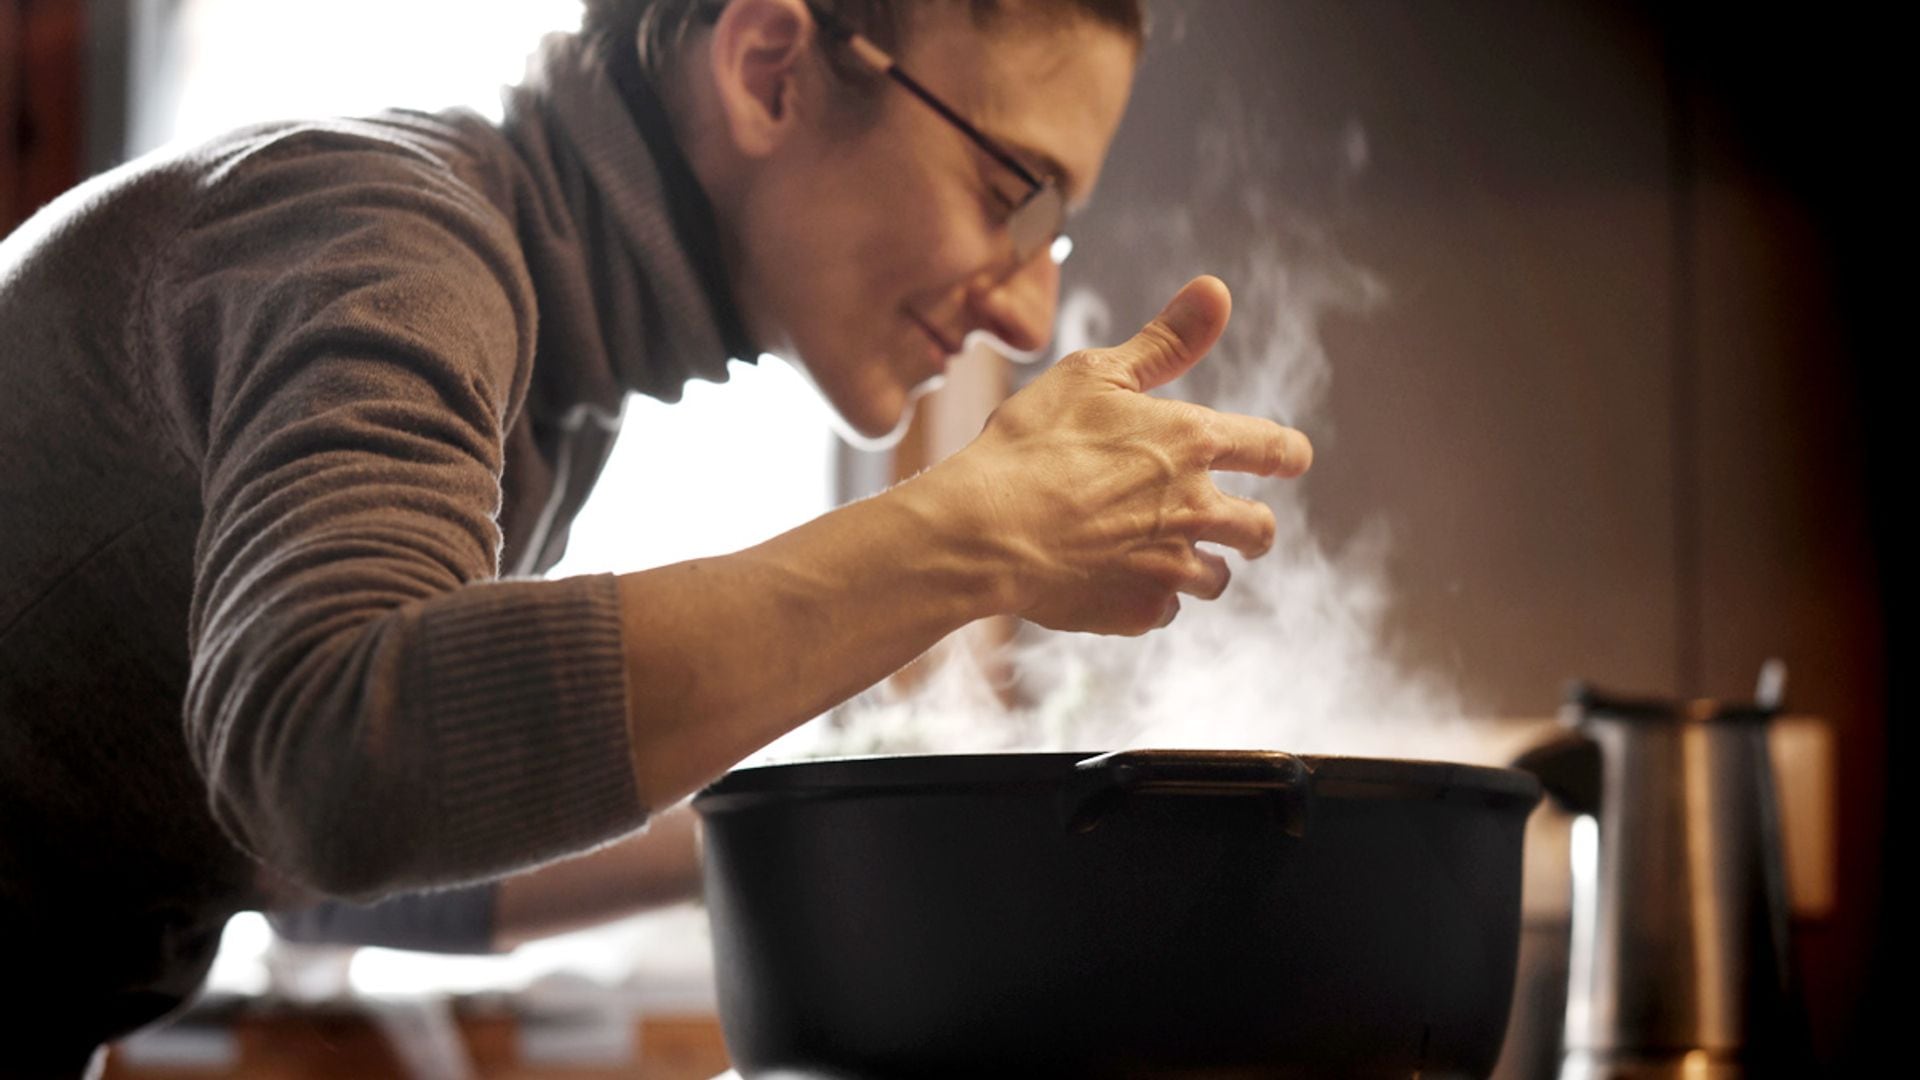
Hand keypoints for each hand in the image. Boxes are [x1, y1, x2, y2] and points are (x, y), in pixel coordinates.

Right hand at [934, 275, 1311, 635]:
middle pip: (1259, 530)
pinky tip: (1117, 582)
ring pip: (1215, 579)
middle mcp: (1197, 509)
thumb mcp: (1095, 373)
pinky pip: (1165, 610)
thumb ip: (1165, 340)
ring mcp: (1172, 567)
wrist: (983, 530)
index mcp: (1194, 442)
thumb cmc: (1032, 442)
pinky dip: (1149, 597)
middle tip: (1239, 530)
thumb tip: (1218, 290)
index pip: (1274, 449)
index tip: (1290, 459)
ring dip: (1201, 568)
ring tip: (1169, 559)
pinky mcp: (1141, 611)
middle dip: (1253, 529)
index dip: (1287, 454)